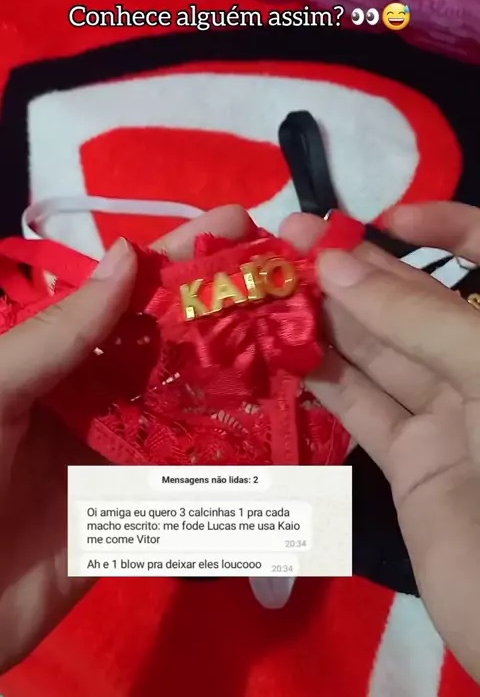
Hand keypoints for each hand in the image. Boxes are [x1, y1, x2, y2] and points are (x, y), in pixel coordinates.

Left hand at [0, 206, 250, 674]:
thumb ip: (57, 332)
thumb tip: (128, 254)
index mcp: (58, 358)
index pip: (129, 295)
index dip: (182, 257)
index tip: (241, 224)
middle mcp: (99, 395)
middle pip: (175, 343)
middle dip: (231, 308)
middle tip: (294, 278)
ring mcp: (124, 452)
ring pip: (196, 403)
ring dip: (247, 374)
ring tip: (309, 342)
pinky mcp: (142, 511)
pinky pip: (196, 477)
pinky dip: (241, 455)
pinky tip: (289, 429)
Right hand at [282, 201, 479, 681]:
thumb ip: (414, 317)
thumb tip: (337, 264)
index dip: (445, 225)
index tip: (383, 216)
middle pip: (415, 303)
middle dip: (358, 269)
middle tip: (288, 240)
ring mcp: (450, 416)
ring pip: (381, 354)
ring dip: (327, 319)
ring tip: (268, 285)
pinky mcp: (413, 463)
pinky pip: (363, 409)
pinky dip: (322, 378)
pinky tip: (278, 348)